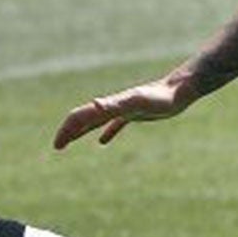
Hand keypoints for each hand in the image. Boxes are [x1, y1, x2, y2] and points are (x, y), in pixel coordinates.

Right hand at [55, 71, 196, 148]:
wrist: (180, 90)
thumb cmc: (160, 97)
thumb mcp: (137, 102)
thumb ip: (116, 104)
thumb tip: (94, 105)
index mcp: (109, 105)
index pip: (81, 116)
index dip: (67, 129)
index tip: (58, 145)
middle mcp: (112, 105)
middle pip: (84, 118)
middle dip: (69, 131)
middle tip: (57, 146)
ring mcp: (123, 109)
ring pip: (95, 121)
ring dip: (81, 131)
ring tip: (70, 141)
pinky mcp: (134, 113)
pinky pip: (114, 124)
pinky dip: (106, 132)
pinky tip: (103, 141)